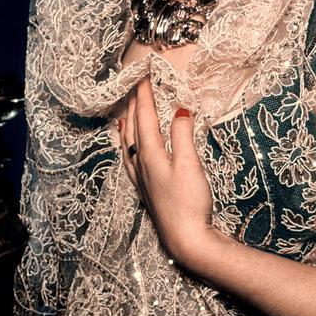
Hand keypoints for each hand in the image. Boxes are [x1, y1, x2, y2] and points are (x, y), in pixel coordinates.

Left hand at [118, 75, 214, 262]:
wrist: (186, 240)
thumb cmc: (189, 203)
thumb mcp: (190, 164)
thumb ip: (183, 134)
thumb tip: (180, 109)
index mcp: (150, 154)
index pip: (145, 117)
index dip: (144, 95)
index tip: (143, 75)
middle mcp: (140, 164)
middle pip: (133, 127)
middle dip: (133, 104)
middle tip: (134, 84)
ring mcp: (141, 178)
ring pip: (127, 143)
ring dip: (127, 123)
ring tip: (125, 110)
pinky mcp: (145, 189)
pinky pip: (129, 158)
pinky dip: (127, 145)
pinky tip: (129, 148)